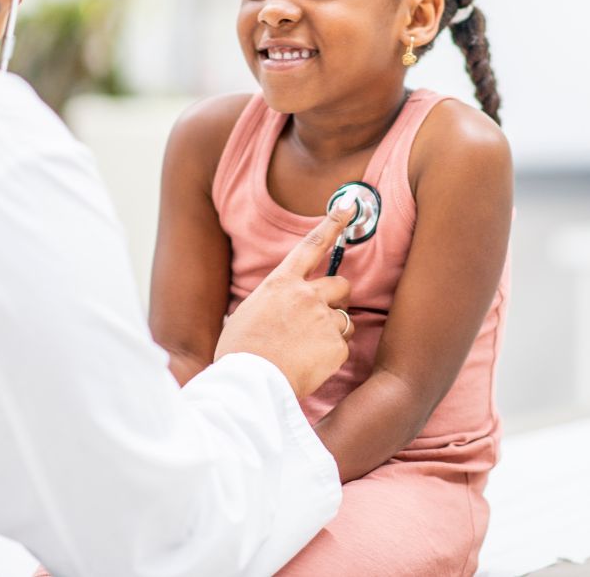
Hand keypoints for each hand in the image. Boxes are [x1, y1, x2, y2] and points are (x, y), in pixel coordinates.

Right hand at [214, 207, 353, 398]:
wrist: (249, 383)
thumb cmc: (239, 352)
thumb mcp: (249, 314)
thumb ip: (273, 303)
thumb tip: (282, 308)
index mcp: (280, 283)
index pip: (311, 245)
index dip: (333, 223)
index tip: (349, 205)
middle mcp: (306, 295)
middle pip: (341, 284)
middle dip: (339, 297)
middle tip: (323, 316)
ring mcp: (323, 319)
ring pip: (344, 319)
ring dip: (332, 331)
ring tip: (307, 351)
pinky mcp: (336, 345)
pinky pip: (342, 347)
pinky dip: (330, 357)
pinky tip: (309, 367)